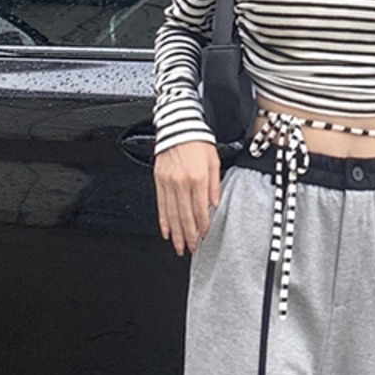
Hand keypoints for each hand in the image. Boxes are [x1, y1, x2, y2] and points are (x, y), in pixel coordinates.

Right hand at [154, 140, 220, 254]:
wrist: (178, 125)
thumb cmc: (198, 141)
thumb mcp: (214, 161)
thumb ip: (215, 185)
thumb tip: (214, 205)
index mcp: (197, 178)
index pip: (200, 209)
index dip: (202, 225)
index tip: (203, 236)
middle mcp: (181, 181)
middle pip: (185, 215)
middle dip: (188, 235)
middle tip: (190, 249)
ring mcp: (168, 181)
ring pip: (172, 213)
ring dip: (175, 232)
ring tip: (178, 246)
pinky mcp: (159, 179)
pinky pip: (161, 204)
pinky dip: (163, 220)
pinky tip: (166, 231)